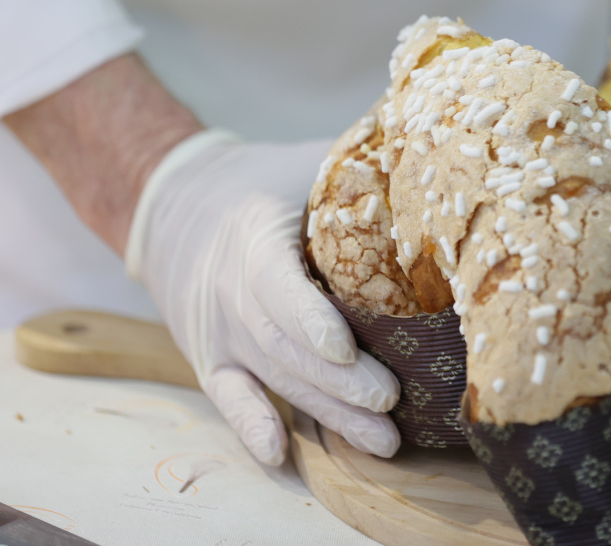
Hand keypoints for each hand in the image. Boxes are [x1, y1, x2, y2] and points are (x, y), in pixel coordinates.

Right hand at [125, 131, 400, 464]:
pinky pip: (229, 398)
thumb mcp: (304, 162)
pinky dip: (251, 428)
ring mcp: (217, 330)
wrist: (174, 203)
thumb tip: (437, 150)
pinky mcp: (211, 358)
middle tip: (390, 401)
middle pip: (283, 345)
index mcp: (253, 236)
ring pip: (272, 378)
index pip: (276, 284)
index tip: (345, 348)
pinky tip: (281, 459)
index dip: (309, 319)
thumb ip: (359, 163)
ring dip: (325, 413)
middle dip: (338, 381)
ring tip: (381, 440)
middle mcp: (228, 289)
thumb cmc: (263, 181)